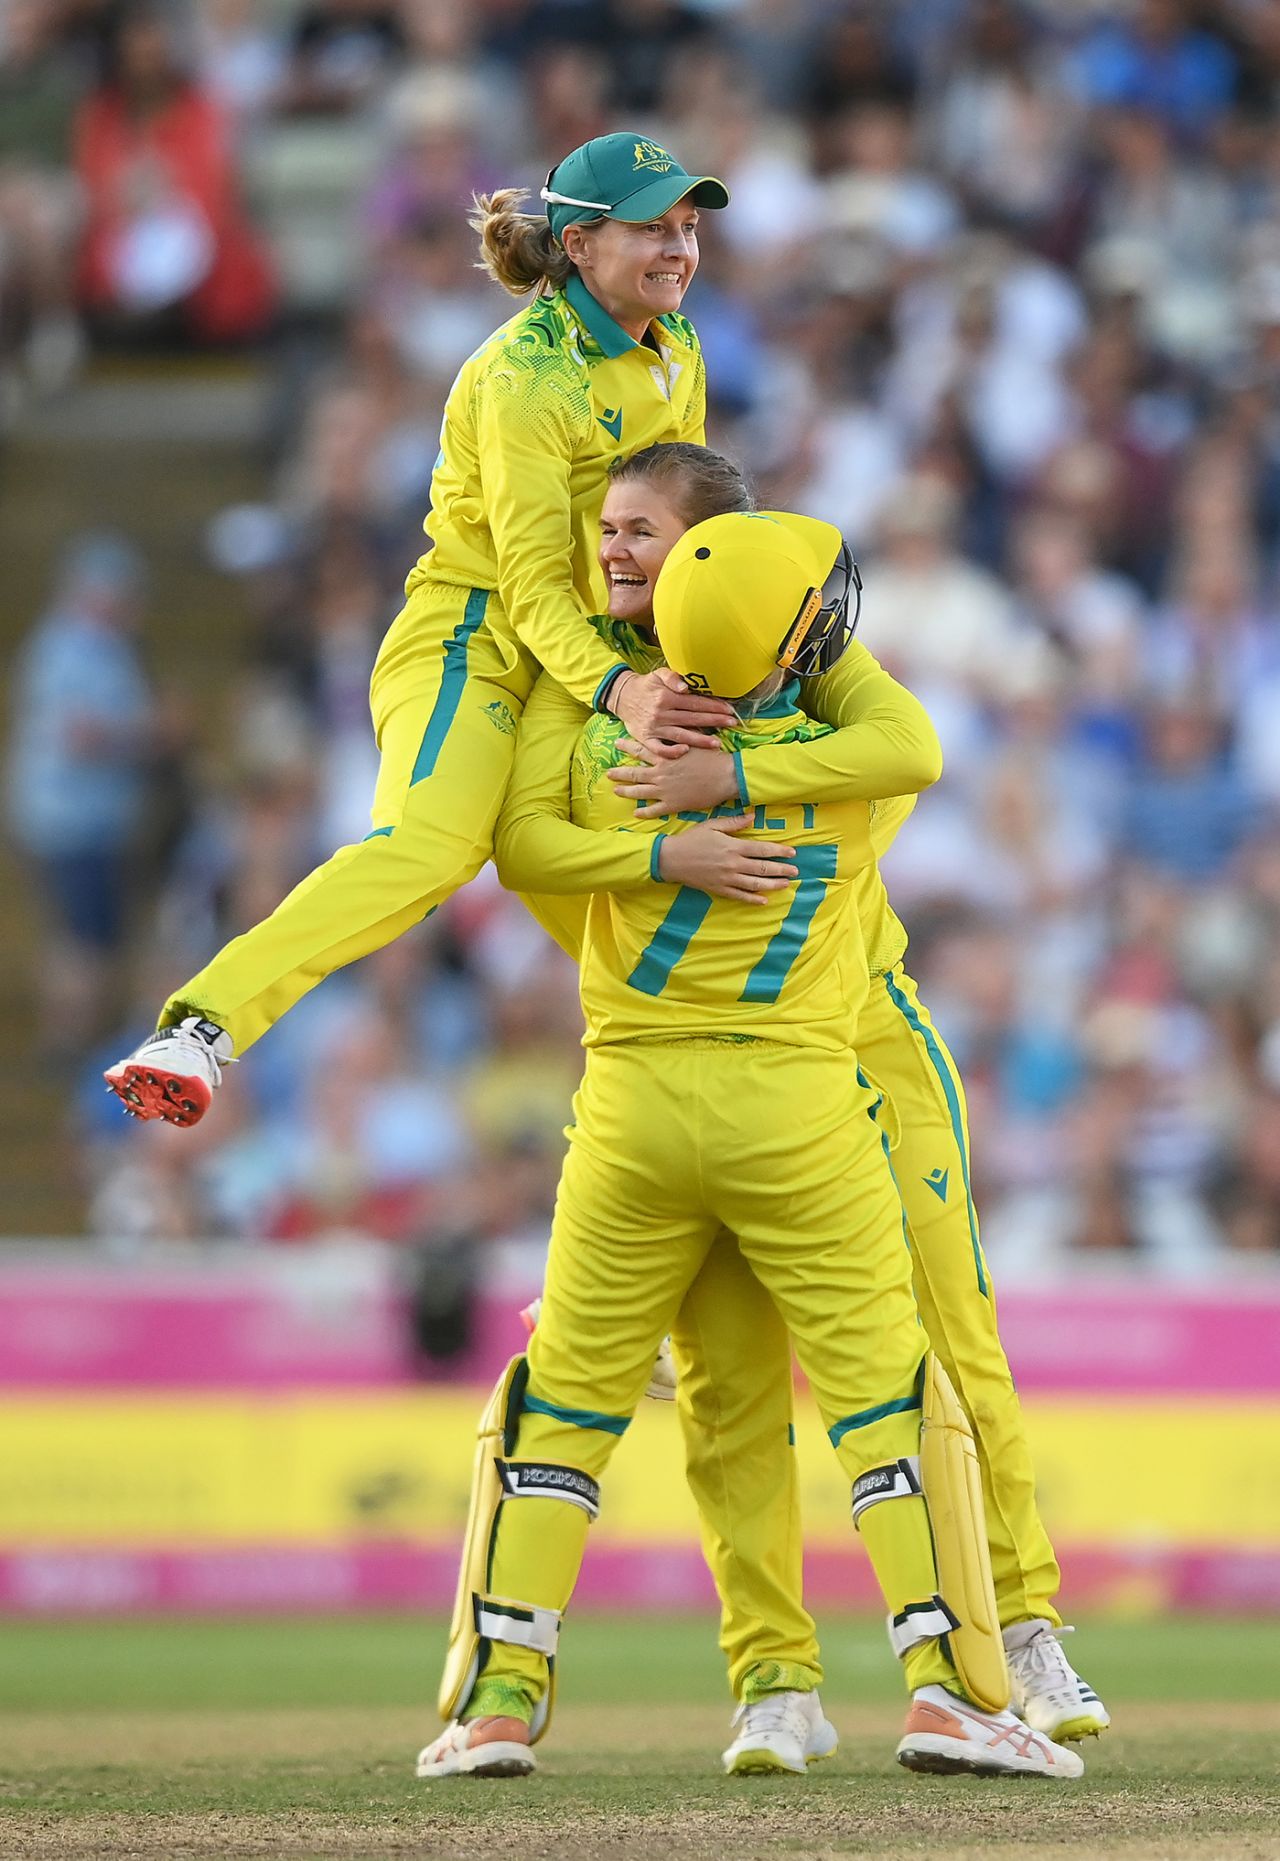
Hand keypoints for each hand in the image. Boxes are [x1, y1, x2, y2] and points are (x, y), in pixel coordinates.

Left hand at [609, 740, 738, 815]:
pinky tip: (636, 813)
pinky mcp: (672, 804)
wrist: (725, 776)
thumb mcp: (695, 740)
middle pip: (634, 773)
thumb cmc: (713, 756)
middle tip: (608, 772)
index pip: (641, 750)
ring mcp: (664, 790)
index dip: (627, 747)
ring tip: (615, 791)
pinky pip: (654, 810)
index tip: (616, 744)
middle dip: (619, 773)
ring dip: (626, 791)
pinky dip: (643, 812)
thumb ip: (681, 736)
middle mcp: (660, 773)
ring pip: (640, 792)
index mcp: (665, 757)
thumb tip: (676, 725)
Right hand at [610, 666, 736, 749]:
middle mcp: (661, 713)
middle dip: (714, 721)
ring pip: (681, 735)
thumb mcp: (658, 674)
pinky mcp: (646, 739)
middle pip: (693, 719)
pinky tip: (686, 752)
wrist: (622, 697)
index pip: (695, 703)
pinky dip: (671, 751)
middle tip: (731, 724)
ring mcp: (654, 728)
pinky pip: (659, 748)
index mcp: (666, 697)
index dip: (713, 706)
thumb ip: (672, 677)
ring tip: (717, 744)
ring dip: (700, 740)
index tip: (729, 710)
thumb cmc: (645, 685)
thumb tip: (686, 687)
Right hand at [658, 816, 796, 903]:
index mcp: (733, 846)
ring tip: (785, 884)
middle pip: (763, 868)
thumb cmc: (692, 839)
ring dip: (772, 884)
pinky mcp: (719, 889)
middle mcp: (733, 864)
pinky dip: (753, 899)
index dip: (779, 851)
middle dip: (781, 869)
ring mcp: (727, 879)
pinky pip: (740, 896)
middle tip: (795, 871)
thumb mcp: (712, 825)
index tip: (792, 853)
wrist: (671, 859)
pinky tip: (764, 900)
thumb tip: (753, 816)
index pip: (762, 850)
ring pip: (755, 884)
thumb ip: (734, 822)